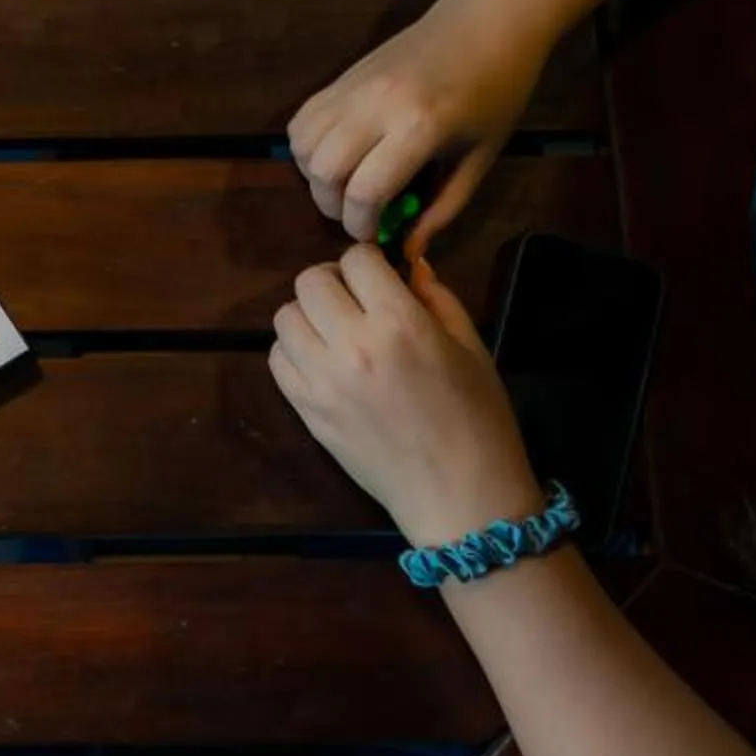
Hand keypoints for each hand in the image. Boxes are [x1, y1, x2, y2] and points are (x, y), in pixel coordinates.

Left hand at [268, 245, 543, 546]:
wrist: (459, 495)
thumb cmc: (479, 418)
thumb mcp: (471, 346)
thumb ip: (435, 298)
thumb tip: (407, 266)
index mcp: (400, 323)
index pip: (357, 259)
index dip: (369, 263)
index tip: (381, 278)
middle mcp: (351, 345)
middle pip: (309, 281)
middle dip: (334, 282)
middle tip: (356, 301)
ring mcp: (321, 381)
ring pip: (284, 317)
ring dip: (309, 316)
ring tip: (336, 332)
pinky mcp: (306, 412)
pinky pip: (277, 361)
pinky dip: (294, 352)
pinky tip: (322, 362)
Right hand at [286, 0, 547, 251]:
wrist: (486, 22)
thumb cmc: (497, 91)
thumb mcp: (479, 158)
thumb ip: (442, 208)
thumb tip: (408, 251)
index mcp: (420, 126)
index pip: (365, 191)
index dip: (361, 224)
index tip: (374, 234)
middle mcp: (376, 104)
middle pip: (323, 171)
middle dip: (333, 205)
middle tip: (359, 213)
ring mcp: (353, 86)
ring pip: (303, 146)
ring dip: (316, 177)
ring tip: (346, 185)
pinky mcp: (341, 76)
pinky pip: (302, 121)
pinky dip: (307, 148)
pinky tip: (336, 156)